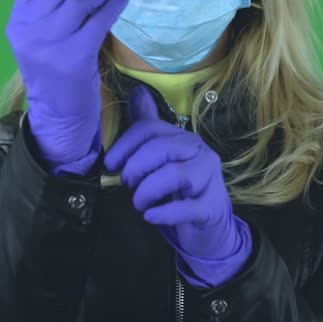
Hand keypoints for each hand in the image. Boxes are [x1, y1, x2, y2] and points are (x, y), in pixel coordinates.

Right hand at [5, 0, 130, 170]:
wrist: (57, 112)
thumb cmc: (52, 66)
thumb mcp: (38, 35)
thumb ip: (48, 5)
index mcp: (16, 20)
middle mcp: (28, 30)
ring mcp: (49, 45)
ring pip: (80, 1)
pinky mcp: (74, 58)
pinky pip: (98, 21)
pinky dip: (113, 5)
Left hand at [104, 85, 252, 287]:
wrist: (208, 229)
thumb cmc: (179, 192)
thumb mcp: (161, 161)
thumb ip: (148, 130)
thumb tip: (137, 92)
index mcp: (184, 139)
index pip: (152, 129)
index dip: (126, 145)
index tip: (110, 164)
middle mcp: (200, 153)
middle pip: (162, 148)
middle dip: (136, 166)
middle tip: (127, 183)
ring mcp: (210, 179)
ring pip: (175, 175)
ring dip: (147, 190)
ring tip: (139, 203)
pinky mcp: (212, 207)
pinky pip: (187, 207)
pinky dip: (164, 212)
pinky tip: (150, 216)